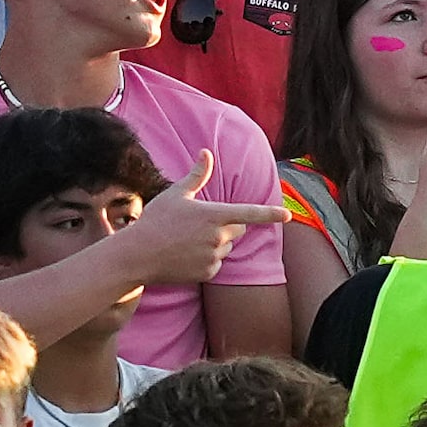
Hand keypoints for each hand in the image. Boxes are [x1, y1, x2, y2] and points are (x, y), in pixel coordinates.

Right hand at [121, 151, 284, 286]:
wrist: (138, 254)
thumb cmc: (155, 220)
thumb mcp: (176, 194)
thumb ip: (197, 175)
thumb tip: (206, 153)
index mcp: (213, 215)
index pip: (249, 214)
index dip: (271, 214)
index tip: (288, 215)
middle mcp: (218, 237)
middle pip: (238, 231)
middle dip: (227, 227)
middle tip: (200, 225)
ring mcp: (214, 256)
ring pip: (227, 248)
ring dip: (216, 244)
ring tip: (188, 241)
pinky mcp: (208, 273)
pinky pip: (217, 264)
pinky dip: (207, 260)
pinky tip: (186, 256)